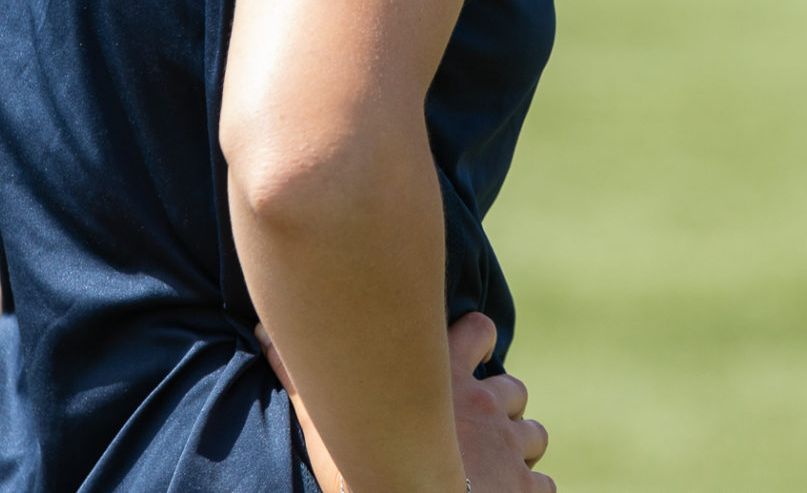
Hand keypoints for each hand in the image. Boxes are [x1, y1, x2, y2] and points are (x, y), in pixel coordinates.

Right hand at [262, 314, 549, 492]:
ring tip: (494, 470)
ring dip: (518, 449)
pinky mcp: (528, 489)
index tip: (471, 352)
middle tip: (475, 431)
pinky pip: (542, 484)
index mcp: (444, 377)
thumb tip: (263, 331)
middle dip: (501, 406)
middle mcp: (486, 405)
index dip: (477, 340)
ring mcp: (510, 448)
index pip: (479, 330)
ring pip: (535, 434)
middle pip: (513, 388)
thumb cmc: (364, 469)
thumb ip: (299, 373)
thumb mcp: (325, 419)